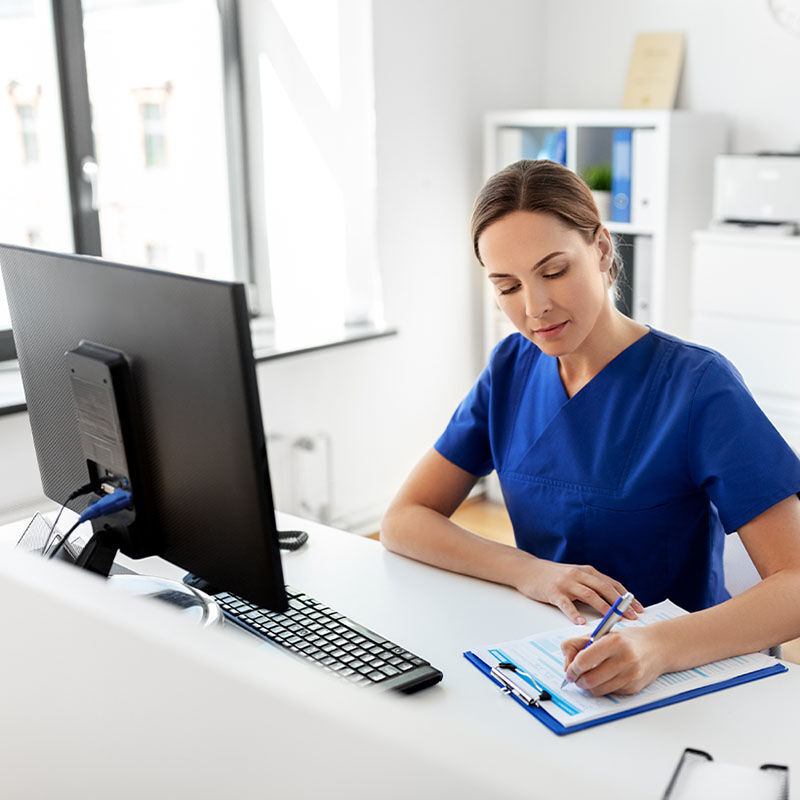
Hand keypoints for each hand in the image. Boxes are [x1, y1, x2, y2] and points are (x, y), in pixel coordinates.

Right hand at [516, 558, 643, 623]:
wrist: (528, 569)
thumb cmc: (553, 576)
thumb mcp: (575, 575)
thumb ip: (591, 584)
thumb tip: (612, 602)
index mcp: (587, 571)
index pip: (612, 584)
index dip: (627, 597)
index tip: (640, 609)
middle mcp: (579, 575)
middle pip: (604, 588)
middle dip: (621, 604)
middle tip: (633, 617)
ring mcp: (566, 583)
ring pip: (589, 595)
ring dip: (604, 608)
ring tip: (615, 621)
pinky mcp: (553, 592)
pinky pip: (566, 604)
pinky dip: (575, 614)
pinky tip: (581, 623)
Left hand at [560, 626, 664, 695]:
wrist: (657, 647)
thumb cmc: (626, 639)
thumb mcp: (602, 633)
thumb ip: (580, 644)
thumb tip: (567, 661)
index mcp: (613, 641)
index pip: (584, 660)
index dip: (572, 668)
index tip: (568, 670)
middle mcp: (624, 659)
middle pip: (589, 679)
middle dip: (578, 680)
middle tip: (575, 677)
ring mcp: (631, 675)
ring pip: (598, 690)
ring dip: (588, 687)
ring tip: (587, 678)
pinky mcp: (634, 687)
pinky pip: (610, 692)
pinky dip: (603, 687)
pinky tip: (606, 677)